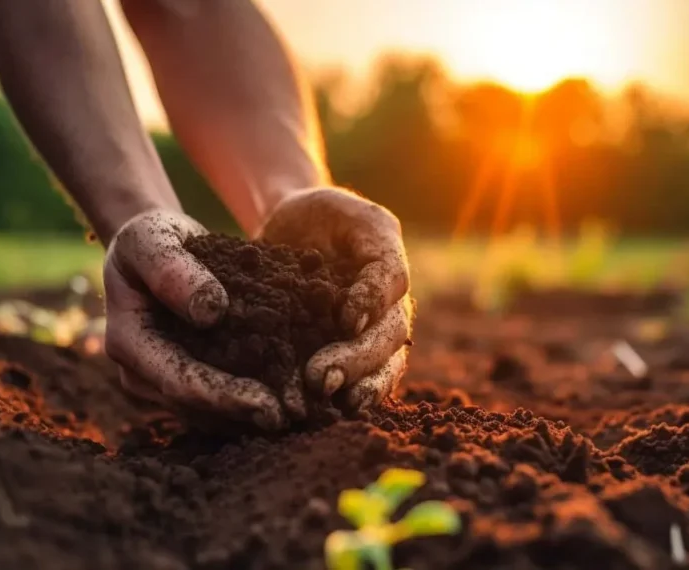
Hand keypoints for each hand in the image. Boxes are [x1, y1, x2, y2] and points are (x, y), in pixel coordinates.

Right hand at [103, 209, 285, 430]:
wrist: (154, 247)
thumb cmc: (149, 239)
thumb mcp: (152, 239)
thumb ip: (173, 270)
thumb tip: (210, 310)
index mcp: (128, 341)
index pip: (178, 379)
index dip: (222, 396)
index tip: (265, 402)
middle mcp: (141, 372)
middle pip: (196, 405)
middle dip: (244, 414)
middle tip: (293, 417)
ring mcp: (162, 380)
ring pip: (209, 411)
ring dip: (251, 415)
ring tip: (298, 412)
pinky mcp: (187, 376)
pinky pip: (219, 397)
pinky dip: (252, 398)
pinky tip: (289, 395)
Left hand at [258, 187, 412, 410]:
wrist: (297, 232)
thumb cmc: (320, 216)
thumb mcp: (343, 210)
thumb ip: (365, 238)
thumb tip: (358, 309)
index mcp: (389, 263)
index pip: (391, 283)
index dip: (372, 302)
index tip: (345, 320)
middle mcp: (391, 303)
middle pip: (389, 335)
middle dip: (359, 358)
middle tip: (322, 376)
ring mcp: (377, 331)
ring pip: (386, 364)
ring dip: (363, 384)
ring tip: (335, 400)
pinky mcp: (353, 350)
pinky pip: (367, 378)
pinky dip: (356, 396)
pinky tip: (334, 411)